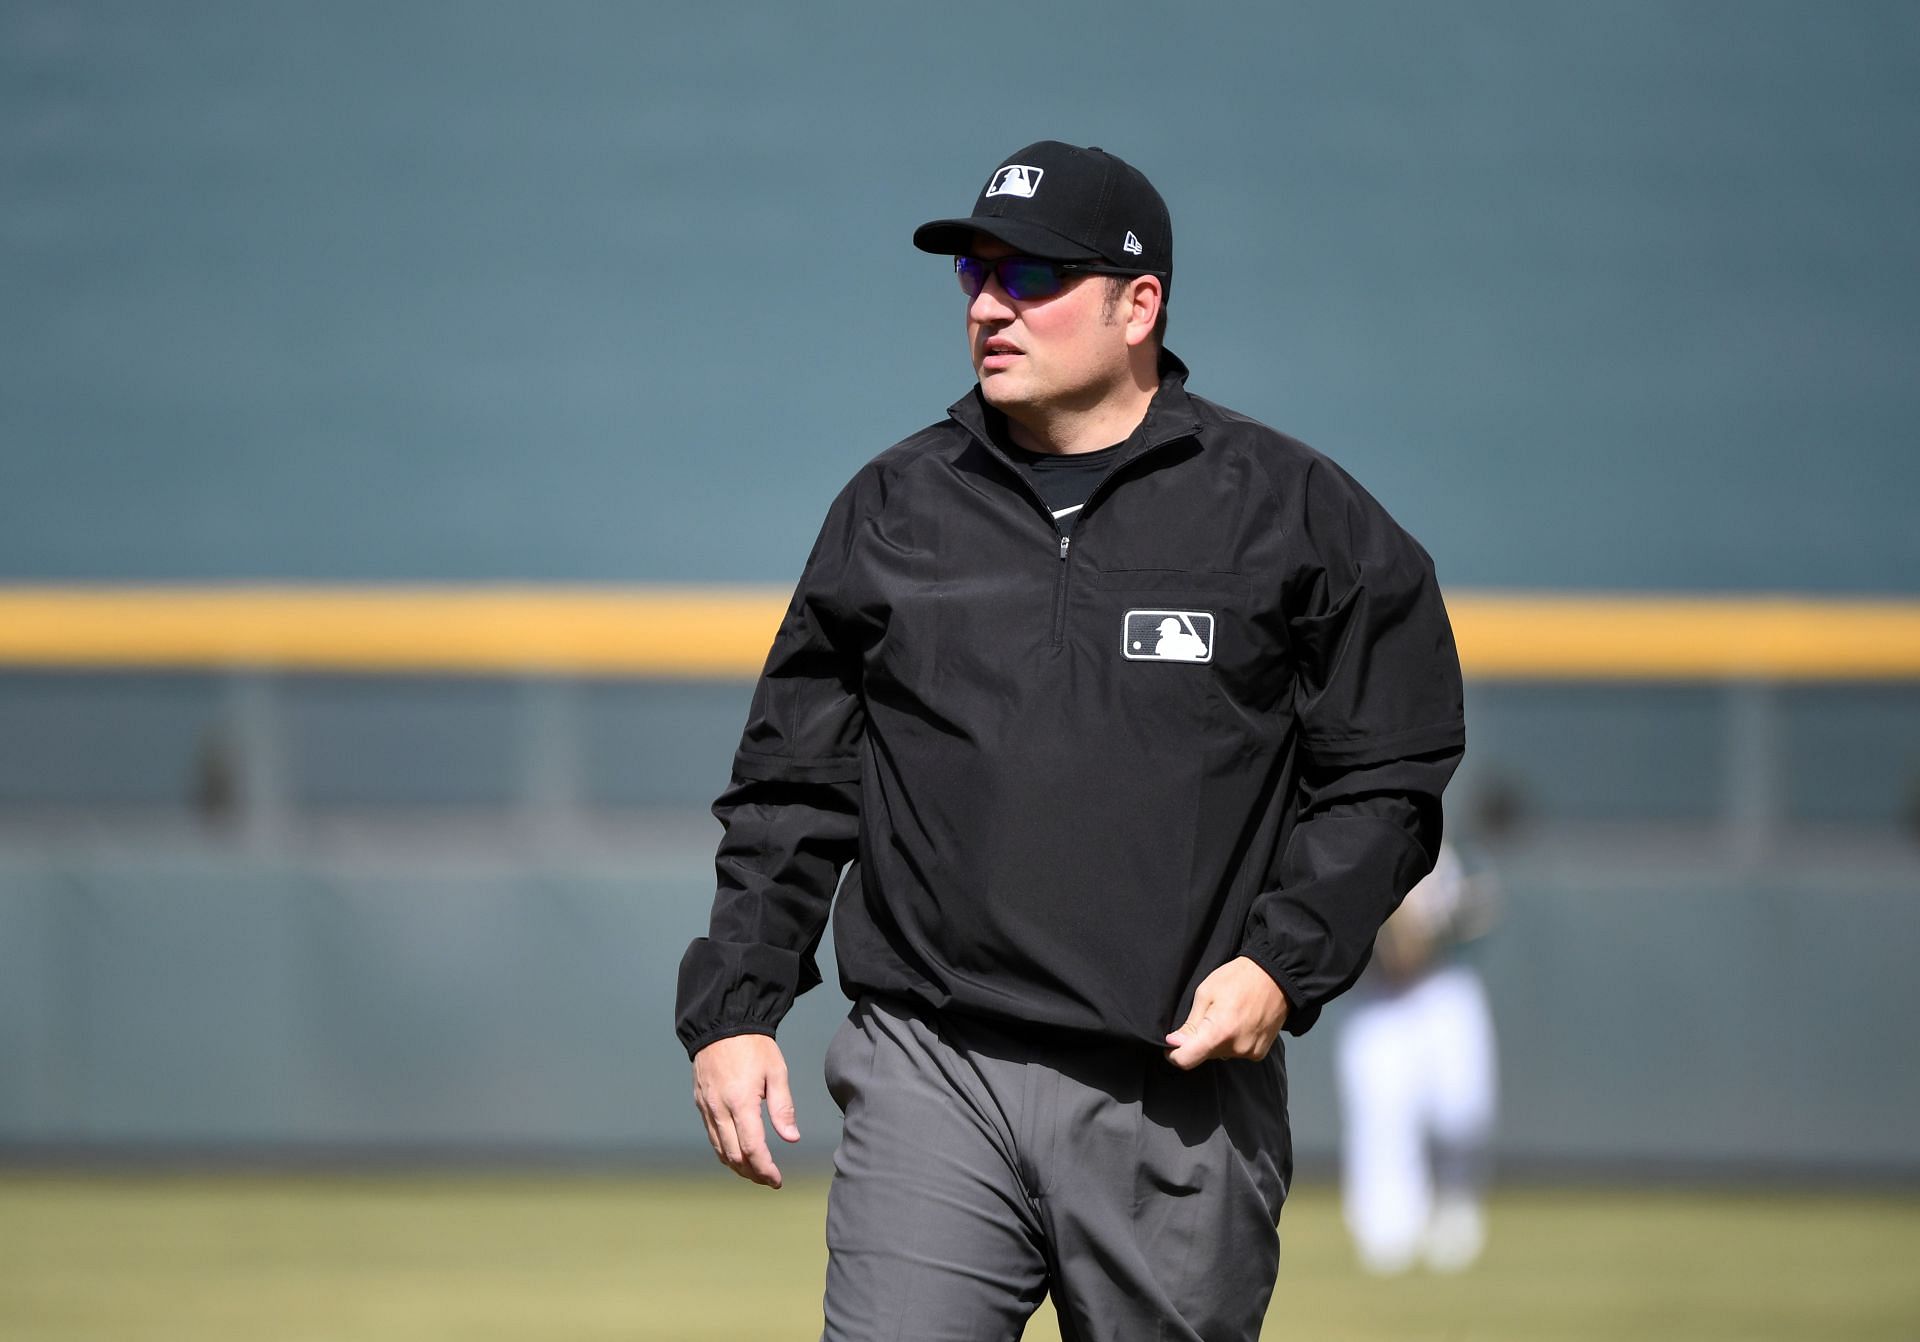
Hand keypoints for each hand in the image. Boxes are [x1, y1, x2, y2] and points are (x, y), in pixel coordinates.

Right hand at [691, 1033, 800, 1188]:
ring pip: (719, 1150)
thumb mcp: (776, 1072)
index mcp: (741, 1102)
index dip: (765, 1169)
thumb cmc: (753, 1045)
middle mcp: (719, 1109)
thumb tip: (791, 1138)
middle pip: (734, 1156)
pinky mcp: (700, 1104)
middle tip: (769, 1179)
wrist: (722, 1024)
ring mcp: (706, 1108)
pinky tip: (737, 1153)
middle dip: (752, 1173)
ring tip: (755, 1171)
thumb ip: (783, 1108)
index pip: (753, 1148)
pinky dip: (724, 1151)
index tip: (777, 1180)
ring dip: (737, 1166)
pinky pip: (711, 1136)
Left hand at [1164, 956, 1289, 1069]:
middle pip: (1204, 1056)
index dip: (1174, 1054)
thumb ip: (1190, 1024)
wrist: (1276, 976)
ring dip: (1217, 1041)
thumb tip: (1174, 1043)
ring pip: (1220, 1054)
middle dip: (1199, 1041)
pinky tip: (1239, 1023)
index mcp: (1218, 1033)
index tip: (1172, 1045)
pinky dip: (1233, 1042)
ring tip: (1227, 1015)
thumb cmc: (1239, 978)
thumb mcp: (1206, 993)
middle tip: (1208, 1016)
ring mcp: (1250, 1052)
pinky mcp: (1259, 1053)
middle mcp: (1235, 1048)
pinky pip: (1236, 1052)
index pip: (1186, 1060)